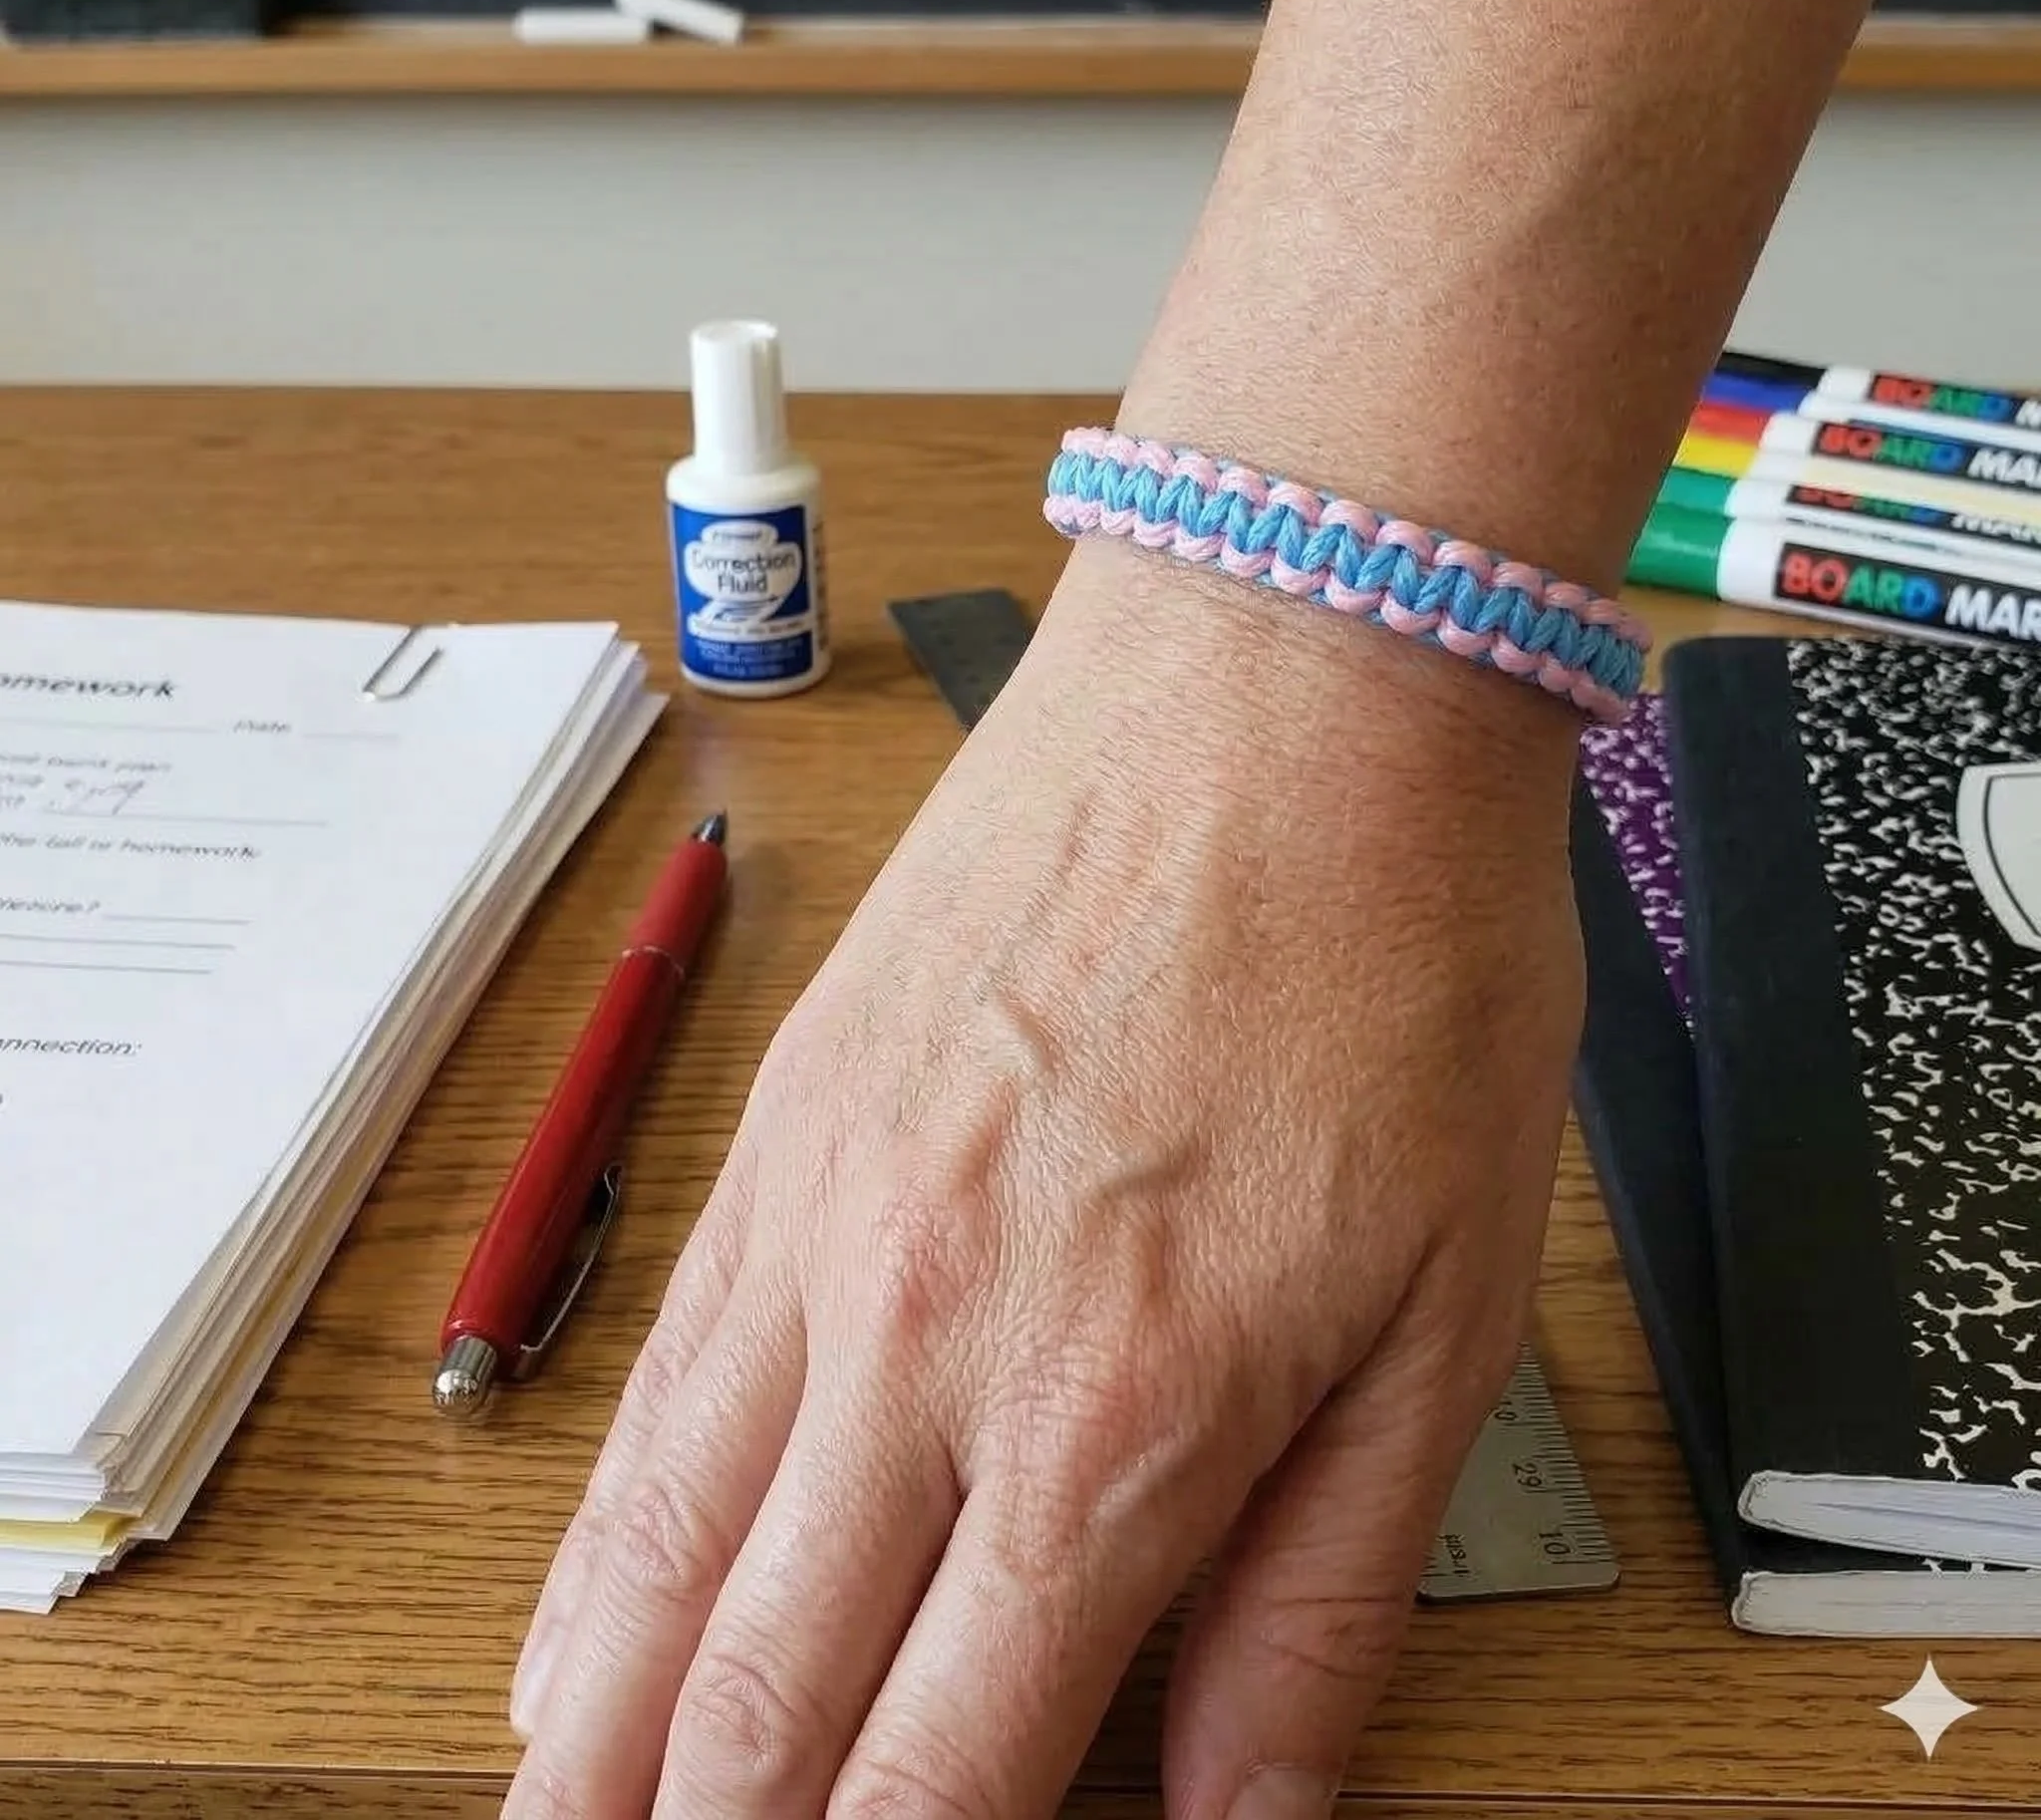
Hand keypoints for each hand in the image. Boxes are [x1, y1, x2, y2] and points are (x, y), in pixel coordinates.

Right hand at [502, 537, 1583, 1818]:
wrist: (1285, 689)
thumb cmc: (1397, 963)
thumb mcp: (1445, 1311)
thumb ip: (1324, 1595)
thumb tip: (1241, 1814)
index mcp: (1117, 1422)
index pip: (933, 1780)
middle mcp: (926, 1343)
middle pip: (749, 1705)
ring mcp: (822, 1225)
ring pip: (651, 1562)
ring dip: (595, 1746)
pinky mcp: (779, 1123)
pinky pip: (652, 1383)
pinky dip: (596, 1548)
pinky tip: (573, 1630)